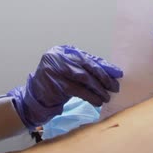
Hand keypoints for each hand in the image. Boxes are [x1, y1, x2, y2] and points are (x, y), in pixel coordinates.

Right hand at [7, 45, 122, 128]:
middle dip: (103, 77)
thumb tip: (112, 73)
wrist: (35, 97)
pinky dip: (89, 96)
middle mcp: (57, 56)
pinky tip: (97, 101)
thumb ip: (86, 69)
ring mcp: (55, 69)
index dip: (104, 66)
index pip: (87, 58)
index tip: (117, 74)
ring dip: (98, 89)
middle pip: (87, 66)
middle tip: (114, 87)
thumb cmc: (56, 84)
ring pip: (83, 78)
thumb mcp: (70, 73)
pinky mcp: (55, 83)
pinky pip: (77, 90)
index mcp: (63, 50)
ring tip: (106, 97)